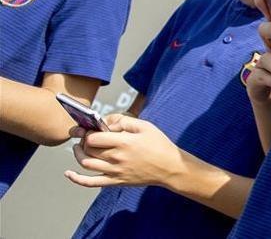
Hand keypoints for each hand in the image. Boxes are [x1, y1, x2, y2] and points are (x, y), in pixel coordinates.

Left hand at [64, 114, 185, 188]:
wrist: (170, 168)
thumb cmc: (159, 145)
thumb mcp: (146, 126)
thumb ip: (124, 120)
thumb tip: (106, 121)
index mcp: (124, 142)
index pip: (94, 137)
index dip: (88, 132)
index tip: (89, 129)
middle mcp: (116, 158)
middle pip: (88, 149)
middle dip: (82, 141)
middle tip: (84, 136)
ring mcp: (114, 171)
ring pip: (86, 164)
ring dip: (78, 155)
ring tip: (79, 148)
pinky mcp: (115, 181)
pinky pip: (90, 183)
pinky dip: (76, 179)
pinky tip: (68, 174)